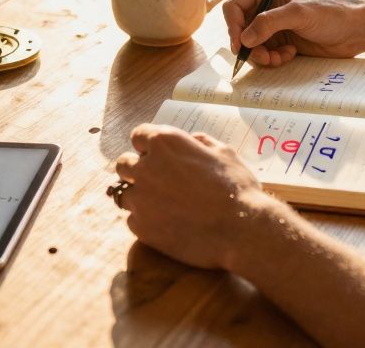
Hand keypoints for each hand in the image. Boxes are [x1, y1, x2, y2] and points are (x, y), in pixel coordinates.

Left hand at [114, 124, 273, 270]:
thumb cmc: (236, 187)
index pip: (139, 135)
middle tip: (157, 181)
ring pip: (124, 193)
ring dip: (139, 196)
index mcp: (165, 142)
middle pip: (123, 164)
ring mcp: (140, 199)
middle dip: (136, 169)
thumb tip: (192, 140)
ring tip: (161, 205)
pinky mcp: (141, 227)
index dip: (149, 146)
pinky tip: (167, 223)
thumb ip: (202, 142)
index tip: (158, 156)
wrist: (240, 230)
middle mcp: (145, 167)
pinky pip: (133, 220)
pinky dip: (146, 220)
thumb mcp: (224, 153)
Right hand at [222, 0, 364, 66]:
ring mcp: (273, 27)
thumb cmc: (331, 14)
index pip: (234, 7)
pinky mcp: (281, 42)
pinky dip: (272, 60)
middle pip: (240, 30)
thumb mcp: (299, 14)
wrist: (354, 31)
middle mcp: (266, 8)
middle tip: (264, 57)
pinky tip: (290, 55)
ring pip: (251, 47)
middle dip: (250, 47)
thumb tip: (245, 38)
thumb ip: (269, 22)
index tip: (241, 45)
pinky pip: (264, 55)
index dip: (233, 26)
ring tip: (280, 58)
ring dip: (262, 56)